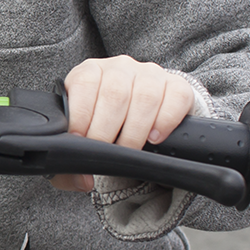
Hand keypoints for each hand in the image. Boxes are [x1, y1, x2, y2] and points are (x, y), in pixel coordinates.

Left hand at [50, 55, 195, 191]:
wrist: (137, 114)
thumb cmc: (103, 125)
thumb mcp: (82, 135)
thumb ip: (72, 161)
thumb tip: (82, 181)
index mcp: (89, 72)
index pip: (84, 84)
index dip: (81, 115)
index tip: (80, 140)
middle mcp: (119, 68)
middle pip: (115, 94)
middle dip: (107, 131)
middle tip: (105, 153)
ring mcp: (150, 74)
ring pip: (145, 97)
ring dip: (135, 131)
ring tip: (129, 151)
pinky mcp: (176, 84)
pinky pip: (175, 97)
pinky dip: (165, 121)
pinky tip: (155, 138)